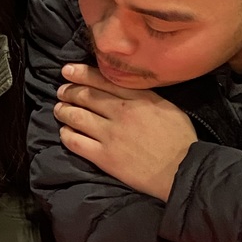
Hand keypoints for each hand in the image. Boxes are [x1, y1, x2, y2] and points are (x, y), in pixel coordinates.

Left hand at [54, 64, 197, 200]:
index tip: (67, 70)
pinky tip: (64, 131)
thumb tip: (124, 89)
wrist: (182, 170)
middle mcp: (121, 112)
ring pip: (76, 116)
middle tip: (61, 91)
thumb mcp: (166, 107)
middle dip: (69, 91)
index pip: (103, 80)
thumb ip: (143, 96)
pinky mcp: (103, 156)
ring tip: (59, 109)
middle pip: (86, 96)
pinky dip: (66, 134)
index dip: (81, 74)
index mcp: (138, 98)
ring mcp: (110, 134)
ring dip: (63, 110)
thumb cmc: (179, 139)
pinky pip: (75, 141)